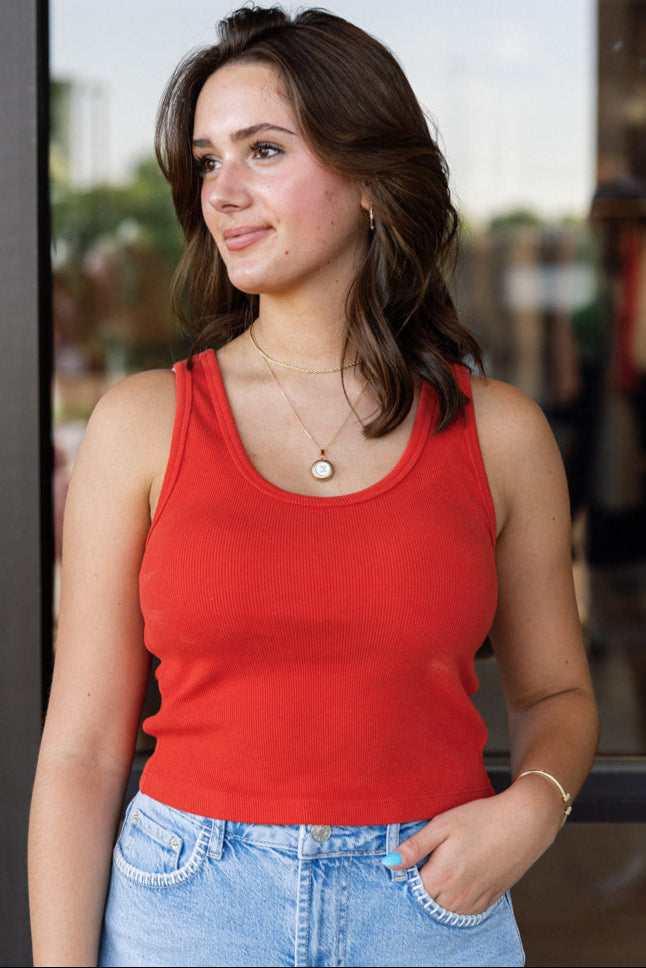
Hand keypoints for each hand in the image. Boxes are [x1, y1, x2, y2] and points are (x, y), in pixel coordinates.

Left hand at [383, 784, 562, 914]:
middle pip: (425, 902)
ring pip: (444, 910)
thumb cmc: (482, 818)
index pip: (410, 889)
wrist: (524, 823)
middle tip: (428, 860)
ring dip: (438, 895)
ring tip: (444, 867)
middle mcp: (456, 896)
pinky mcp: (488, 901)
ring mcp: (473, 902)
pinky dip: (455, 900)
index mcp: (441, 876)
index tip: (411, 858)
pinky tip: (459, 879)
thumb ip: (414, 846)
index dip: (407, 874)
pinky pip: (463, 912)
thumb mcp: (443, 824)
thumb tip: (388, 863)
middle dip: (421, 886)